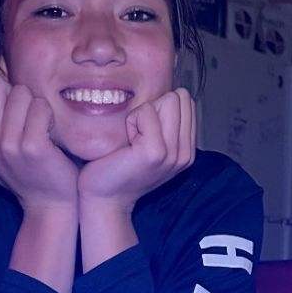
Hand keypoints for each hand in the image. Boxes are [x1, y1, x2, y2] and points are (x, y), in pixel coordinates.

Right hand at [0, 72, 78, 213]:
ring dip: (34, 103)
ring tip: (37, 125)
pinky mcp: (33, 146)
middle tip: (20, 111)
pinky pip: (40, 107)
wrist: (49, 205)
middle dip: (11, 89)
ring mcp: (9, 145)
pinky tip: (49, 130)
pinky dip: (48, 113)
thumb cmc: (24, 172)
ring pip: (20, 92)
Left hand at [77, 88, 195, 211]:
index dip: (161, 109)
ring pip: (167, 100)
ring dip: (143, 115)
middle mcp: (185, 154)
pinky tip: (126, 144)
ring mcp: (173, 154)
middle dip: (154, 109)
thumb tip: (169, 93)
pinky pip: (147, 111)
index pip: (186, 102)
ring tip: (132, 141)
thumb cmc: (119, 168)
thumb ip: (165, 124)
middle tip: (138, 137)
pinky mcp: (155, 152)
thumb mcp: (151, 145)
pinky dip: (132, 121)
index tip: (145, 134)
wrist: (104, 199)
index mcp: (187, 151)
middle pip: (179, 98)